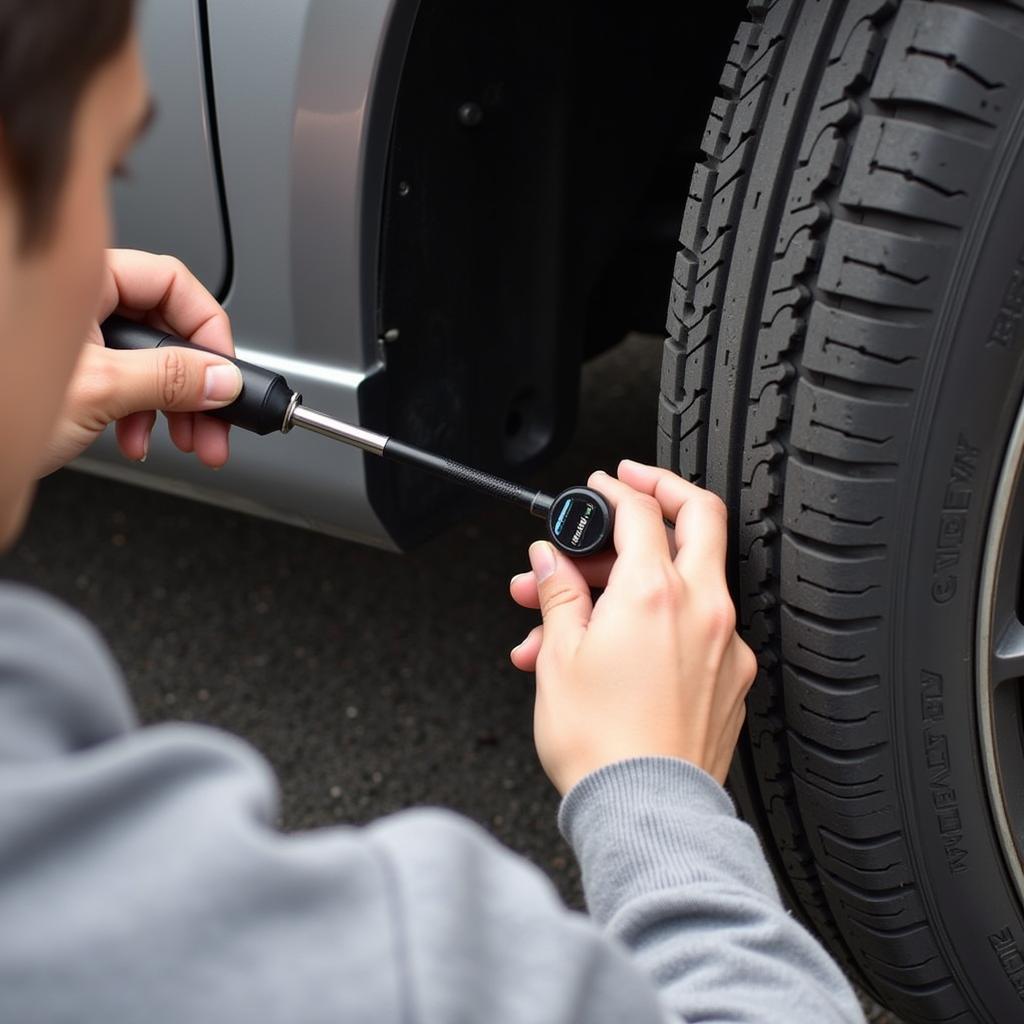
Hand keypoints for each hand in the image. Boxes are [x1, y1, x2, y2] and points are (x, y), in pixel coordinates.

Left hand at [38, 249, 242, 476]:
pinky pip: (125, 382)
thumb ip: (169, 380)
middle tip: (215, 422)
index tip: (223, 373)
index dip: (207, 329)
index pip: (171, 283)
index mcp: (79, 280)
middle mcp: (77, 302)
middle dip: (196, 381)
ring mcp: (74, 338)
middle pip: (165, 328)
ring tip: (183, 442)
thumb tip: (221, 378)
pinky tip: (135, 440)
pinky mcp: (73, 370)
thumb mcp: (97, 391)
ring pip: (149, 361)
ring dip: (173, 406)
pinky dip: (140, 414)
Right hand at [508, 460, 756, 793]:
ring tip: (570, 615)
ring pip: (687, 579)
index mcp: (654, 593)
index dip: (615, 490)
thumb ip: (558, 594)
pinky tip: (613, 649)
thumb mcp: (561, 657)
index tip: (598, 488)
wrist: (645, 812)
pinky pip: (695, 628)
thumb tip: (549, 562)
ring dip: (634, 578)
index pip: (640, 511)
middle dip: (663, 491)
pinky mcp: (732, 678)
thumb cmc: (600, 744)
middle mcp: (701, 609)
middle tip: (630, 489)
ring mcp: (724, 643)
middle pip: (699, 518)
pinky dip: (656, 622)